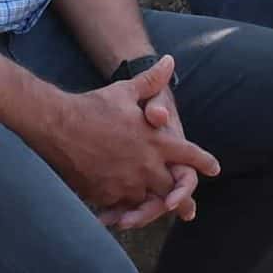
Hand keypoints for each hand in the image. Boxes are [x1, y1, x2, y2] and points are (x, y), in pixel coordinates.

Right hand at [31, 55, 220, 221]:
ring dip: (150, 202)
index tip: (215, 169)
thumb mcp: (126, 91)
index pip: (189, 154)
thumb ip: (151, 81)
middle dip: (181, 196)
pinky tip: (123, 211)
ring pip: (147, 200)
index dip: (203, 162)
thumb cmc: (93, 105)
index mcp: (155, 140)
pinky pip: (120, 207)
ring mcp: (126, 182)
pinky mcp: (105, 194)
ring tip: (153, 210)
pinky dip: (124, 208)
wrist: (57, 125)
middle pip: (172, 187)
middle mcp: (145, 165)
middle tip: (189, 208)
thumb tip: (170, 61)